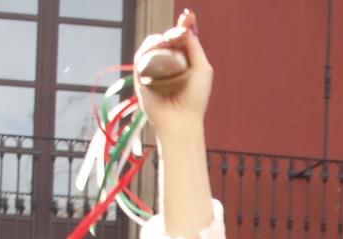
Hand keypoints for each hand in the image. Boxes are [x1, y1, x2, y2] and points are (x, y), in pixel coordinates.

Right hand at [134, 11, 212, 137]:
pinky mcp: (140, 74)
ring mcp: (153, 68)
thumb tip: (185, 26)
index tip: (188, 16)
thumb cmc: (195, 97)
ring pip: (152, 44)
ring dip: (160, 40)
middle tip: (179, 34)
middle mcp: (167, 63)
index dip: (182, 26)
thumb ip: (194, 46)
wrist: (180, 119)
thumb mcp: (202, 68)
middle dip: (172, 33)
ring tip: (169, 42)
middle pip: (165, 39)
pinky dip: (149, 49)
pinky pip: (141, 55)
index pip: (179, 38)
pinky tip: (158, 47)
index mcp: (182, 61)